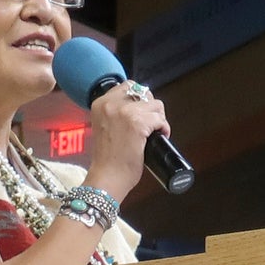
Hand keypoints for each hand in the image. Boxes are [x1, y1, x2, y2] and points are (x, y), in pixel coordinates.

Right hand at [82, 77, 166, 203]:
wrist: (106, 178)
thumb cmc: (107, 159)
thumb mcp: (104, 127)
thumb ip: (115, 115)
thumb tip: (138, 109)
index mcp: (100, 103)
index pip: (128, 86)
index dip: (140, 98)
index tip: (142, 112)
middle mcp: (111, 104)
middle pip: (144, 93)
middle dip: (151, 107)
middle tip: (151, 124)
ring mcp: (125, 112)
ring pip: (155, 105)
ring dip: (159, 118)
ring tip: (155, 132)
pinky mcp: (138, 123)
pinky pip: (160, 119)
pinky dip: (164, 128)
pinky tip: (160, 137)